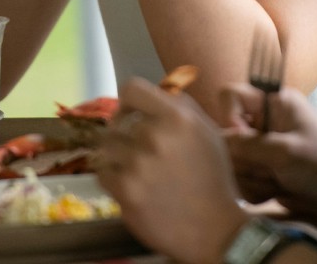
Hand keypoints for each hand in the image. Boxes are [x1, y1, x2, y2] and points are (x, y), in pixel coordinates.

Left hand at [95, 78, 249, 263]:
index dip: (127, 102)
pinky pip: (102, 173)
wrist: (214, 229)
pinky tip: (131, 187)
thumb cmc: (211, 178)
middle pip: (116, 123)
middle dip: (124, 136)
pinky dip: (112, 179)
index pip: (132, 88)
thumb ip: (181, 105)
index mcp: (178, 117)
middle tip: (137, 153)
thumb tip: (159, 87)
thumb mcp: (206, 132)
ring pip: (106, 147)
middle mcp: (155, 135)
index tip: (130, 114)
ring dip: (116, 157)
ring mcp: (138, 164)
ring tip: (134, 171)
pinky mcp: (125, 190)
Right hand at [223, 84, 316, 234]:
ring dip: (251, 178)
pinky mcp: (265, 173)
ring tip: (278, 182)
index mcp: (274, 102)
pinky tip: (277, 193)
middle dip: (244, 158)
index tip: (244, 140)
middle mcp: (266, 122)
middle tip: (270, 169)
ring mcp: (264, 149)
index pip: (229, 95)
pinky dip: (256, 191)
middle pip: (227, 135)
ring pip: (232, 162)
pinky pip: (242, 181)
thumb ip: (246, 145)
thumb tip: (217, 142)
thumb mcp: (285, 152)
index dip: (229, 117)